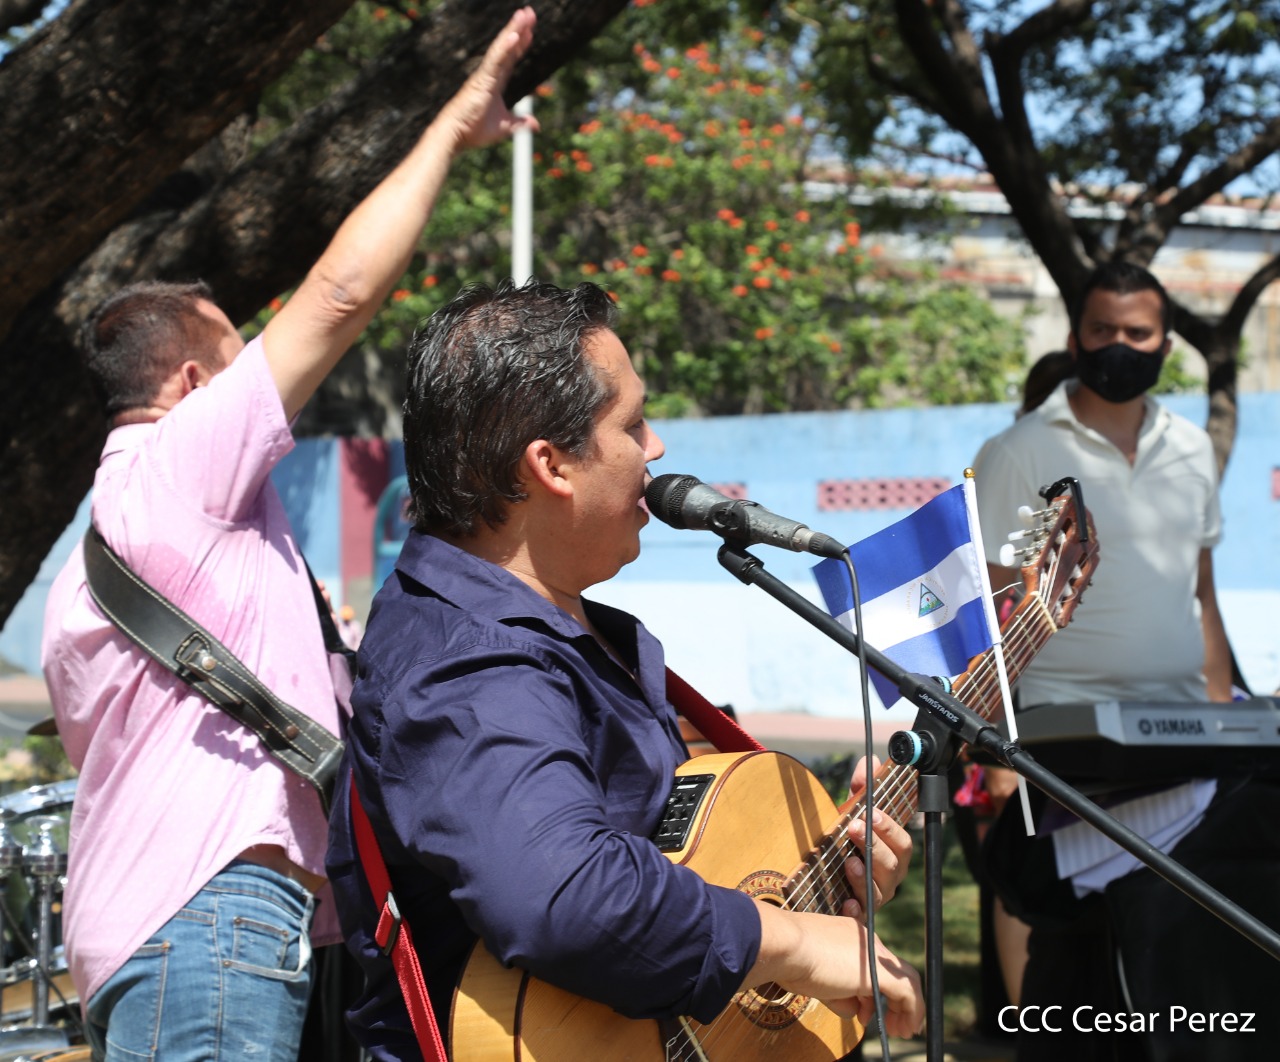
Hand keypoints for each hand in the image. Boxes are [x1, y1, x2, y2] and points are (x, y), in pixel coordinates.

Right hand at [436, 7, 539, 153]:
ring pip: (502, 48)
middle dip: (519, 29)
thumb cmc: (474, 130)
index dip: (520, 45)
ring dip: (514, 30)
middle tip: (530, 13)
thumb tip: (535, 124)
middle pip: (507, 47)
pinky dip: (505, 47)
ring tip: (524, 14)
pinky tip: (515, 35)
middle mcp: (490, 74)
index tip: (530, 32)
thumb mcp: (505, 127)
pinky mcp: (481, 79)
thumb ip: (520, 123)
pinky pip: (495, 60)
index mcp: (495, 82)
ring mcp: (485, 74)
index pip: (510, 59)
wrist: (455, 135)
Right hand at [752, 904, 923, 1037]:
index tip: (863, 1009)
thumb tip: (852, 1006)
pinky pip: (908, 993)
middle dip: (892, 1001)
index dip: (870, 991)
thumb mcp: (816, 974)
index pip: (869, 963)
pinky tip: (907, 1028)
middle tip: (889, 1024)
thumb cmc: (791, 959)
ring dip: (906, 1009)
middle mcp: (866, 939)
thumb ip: (837, 987)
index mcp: (850, 934)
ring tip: (900, 1031)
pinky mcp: (880, 971)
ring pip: (904, 981)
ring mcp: (874, 953)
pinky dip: (913, 1012)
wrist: (787, 945)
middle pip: (888, 973)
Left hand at [844, 757, 912, 917]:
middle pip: (894, 864)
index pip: (902, 841)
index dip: (889, 827)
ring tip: (849, 861)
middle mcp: (889, 876)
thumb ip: (860, 791)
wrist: (824, 877)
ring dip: (865, 874)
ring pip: (880, 889)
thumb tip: (870, 761)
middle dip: (875, 844)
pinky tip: (846, 901)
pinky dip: (856, 908)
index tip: (870, 811)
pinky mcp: (860, 913)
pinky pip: (863, 915)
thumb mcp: (850, 814)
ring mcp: (876, 896)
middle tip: (854, 827)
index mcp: (892, 852)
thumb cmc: (845, 843)